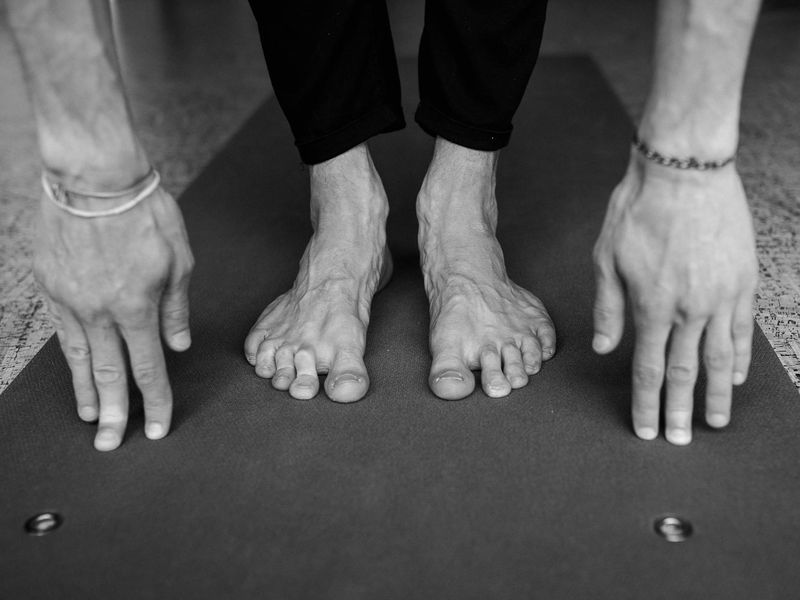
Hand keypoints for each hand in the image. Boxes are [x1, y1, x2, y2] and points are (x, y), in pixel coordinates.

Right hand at [34, 186, 193, 450]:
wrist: (94, 175)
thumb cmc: (146, 212)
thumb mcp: (179, 259)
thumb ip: (176, 308)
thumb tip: (176, 346)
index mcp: (137, 307)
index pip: (148, 369)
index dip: (154, 402)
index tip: (155, 429)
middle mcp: (99, 311)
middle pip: (108, 375)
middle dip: (113, 414)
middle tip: (111, 444)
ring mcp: (69, 299)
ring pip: (78, 359)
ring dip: (84, 392)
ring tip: (88, 418)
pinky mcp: (48, 284)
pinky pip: (60, 330)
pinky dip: (67, 357)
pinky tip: (72, 370)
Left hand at [592, 154, 757, 444]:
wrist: (684, 171)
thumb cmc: (637, 211)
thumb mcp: (606, 258)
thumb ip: (609, 308)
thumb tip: (605, 349)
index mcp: (651, 307)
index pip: (649, 369)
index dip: (647, 403)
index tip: (648, 430)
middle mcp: (688, 310)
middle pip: (685, 373)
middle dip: (680, 411)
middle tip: (680, 441)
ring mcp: (721, 297)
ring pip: (719, 358)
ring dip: (716, 395)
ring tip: (715, 423)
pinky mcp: (743, 280)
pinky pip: (743, 329)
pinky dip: (739, 357)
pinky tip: (736, 378)